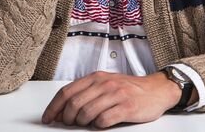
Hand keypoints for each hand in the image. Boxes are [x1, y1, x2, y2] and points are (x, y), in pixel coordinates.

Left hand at [41, 71, 180, 128]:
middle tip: (67, 124)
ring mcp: (116, 95)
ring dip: (81, 123)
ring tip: (85, 125)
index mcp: (96, 78)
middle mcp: (104, 84)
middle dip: (66, 117)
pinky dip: (98, 125)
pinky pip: (104, 120)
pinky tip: (100, 124)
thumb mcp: (106, 84)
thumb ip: (87, 92)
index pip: (67, 92)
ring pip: (86, 112)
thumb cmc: (129, 89)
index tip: (48, 118)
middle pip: (74, 103)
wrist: (157, 90)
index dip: (54, 107)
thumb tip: (64, 108)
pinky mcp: (127, 107)